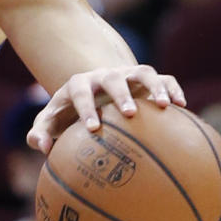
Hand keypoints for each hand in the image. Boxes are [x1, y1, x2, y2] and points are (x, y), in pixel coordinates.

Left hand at [26, 64, 185, 153]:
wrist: (90, 96)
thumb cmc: (67, 116)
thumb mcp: (49, 124)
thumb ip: (38, 135)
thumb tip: (41, 147)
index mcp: (78, 85)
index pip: (80, 92)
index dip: (85, 107)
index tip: (92, 128)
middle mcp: (104, 76)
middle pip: (113, 78)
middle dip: (120, 94)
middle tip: (129, 114)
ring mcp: (127, 75)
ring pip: (143, 72)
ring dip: (153, 86)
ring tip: (162, 106)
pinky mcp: (145, 79)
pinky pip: (163, 78)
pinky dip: (172, 88)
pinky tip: (182, 106)